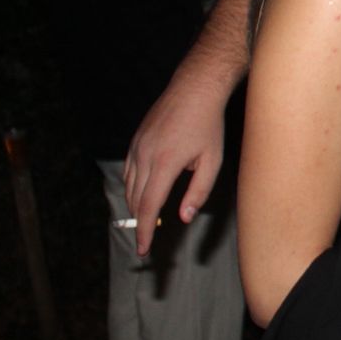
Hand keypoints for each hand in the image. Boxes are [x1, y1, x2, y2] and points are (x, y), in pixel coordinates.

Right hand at [121, 69, 229, 255]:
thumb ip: (199, 191)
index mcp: (165, 163)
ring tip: (147, 221)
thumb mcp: (212, 160)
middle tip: (147, 241)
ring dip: (136, 206)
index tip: (143, 250)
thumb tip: (183, 217)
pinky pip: (128, 172)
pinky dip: (133, 188)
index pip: (149, 207)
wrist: (194, 89)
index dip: (144, 231)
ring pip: (129, 187)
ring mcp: (136, 147)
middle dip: (140, 223)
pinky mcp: (135, 141)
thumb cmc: (208, 125)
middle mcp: (145, 156)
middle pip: (136, 200)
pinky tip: (143, 195)